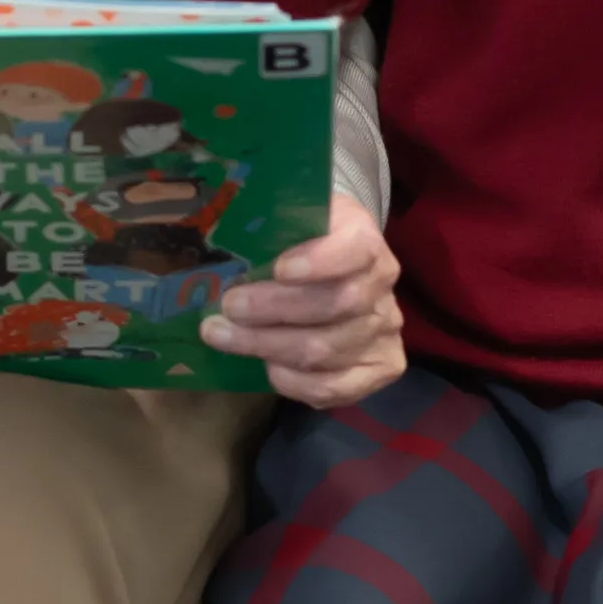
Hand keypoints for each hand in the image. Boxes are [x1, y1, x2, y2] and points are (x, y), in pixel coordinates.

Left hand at [202, 194, 402, 407]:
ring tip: (223, 336)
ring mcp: (384, 330)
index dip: (320, 261)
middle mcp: (381, 286)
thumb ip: (268, 222)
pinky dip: (295, 382)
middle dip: (273, 309)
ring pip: (326, 349)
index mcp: (364, 239)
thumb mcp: (291, 216)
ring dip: (267, 345)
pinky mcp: (380, 367)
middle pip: (334, 305)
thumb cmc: (302, 240)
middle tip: (227, 307)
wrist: (339, 268)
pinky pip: (335, 387)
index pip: (355, 249)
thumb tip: (218, 234)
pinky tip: (267, 367)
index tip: (279, 269)